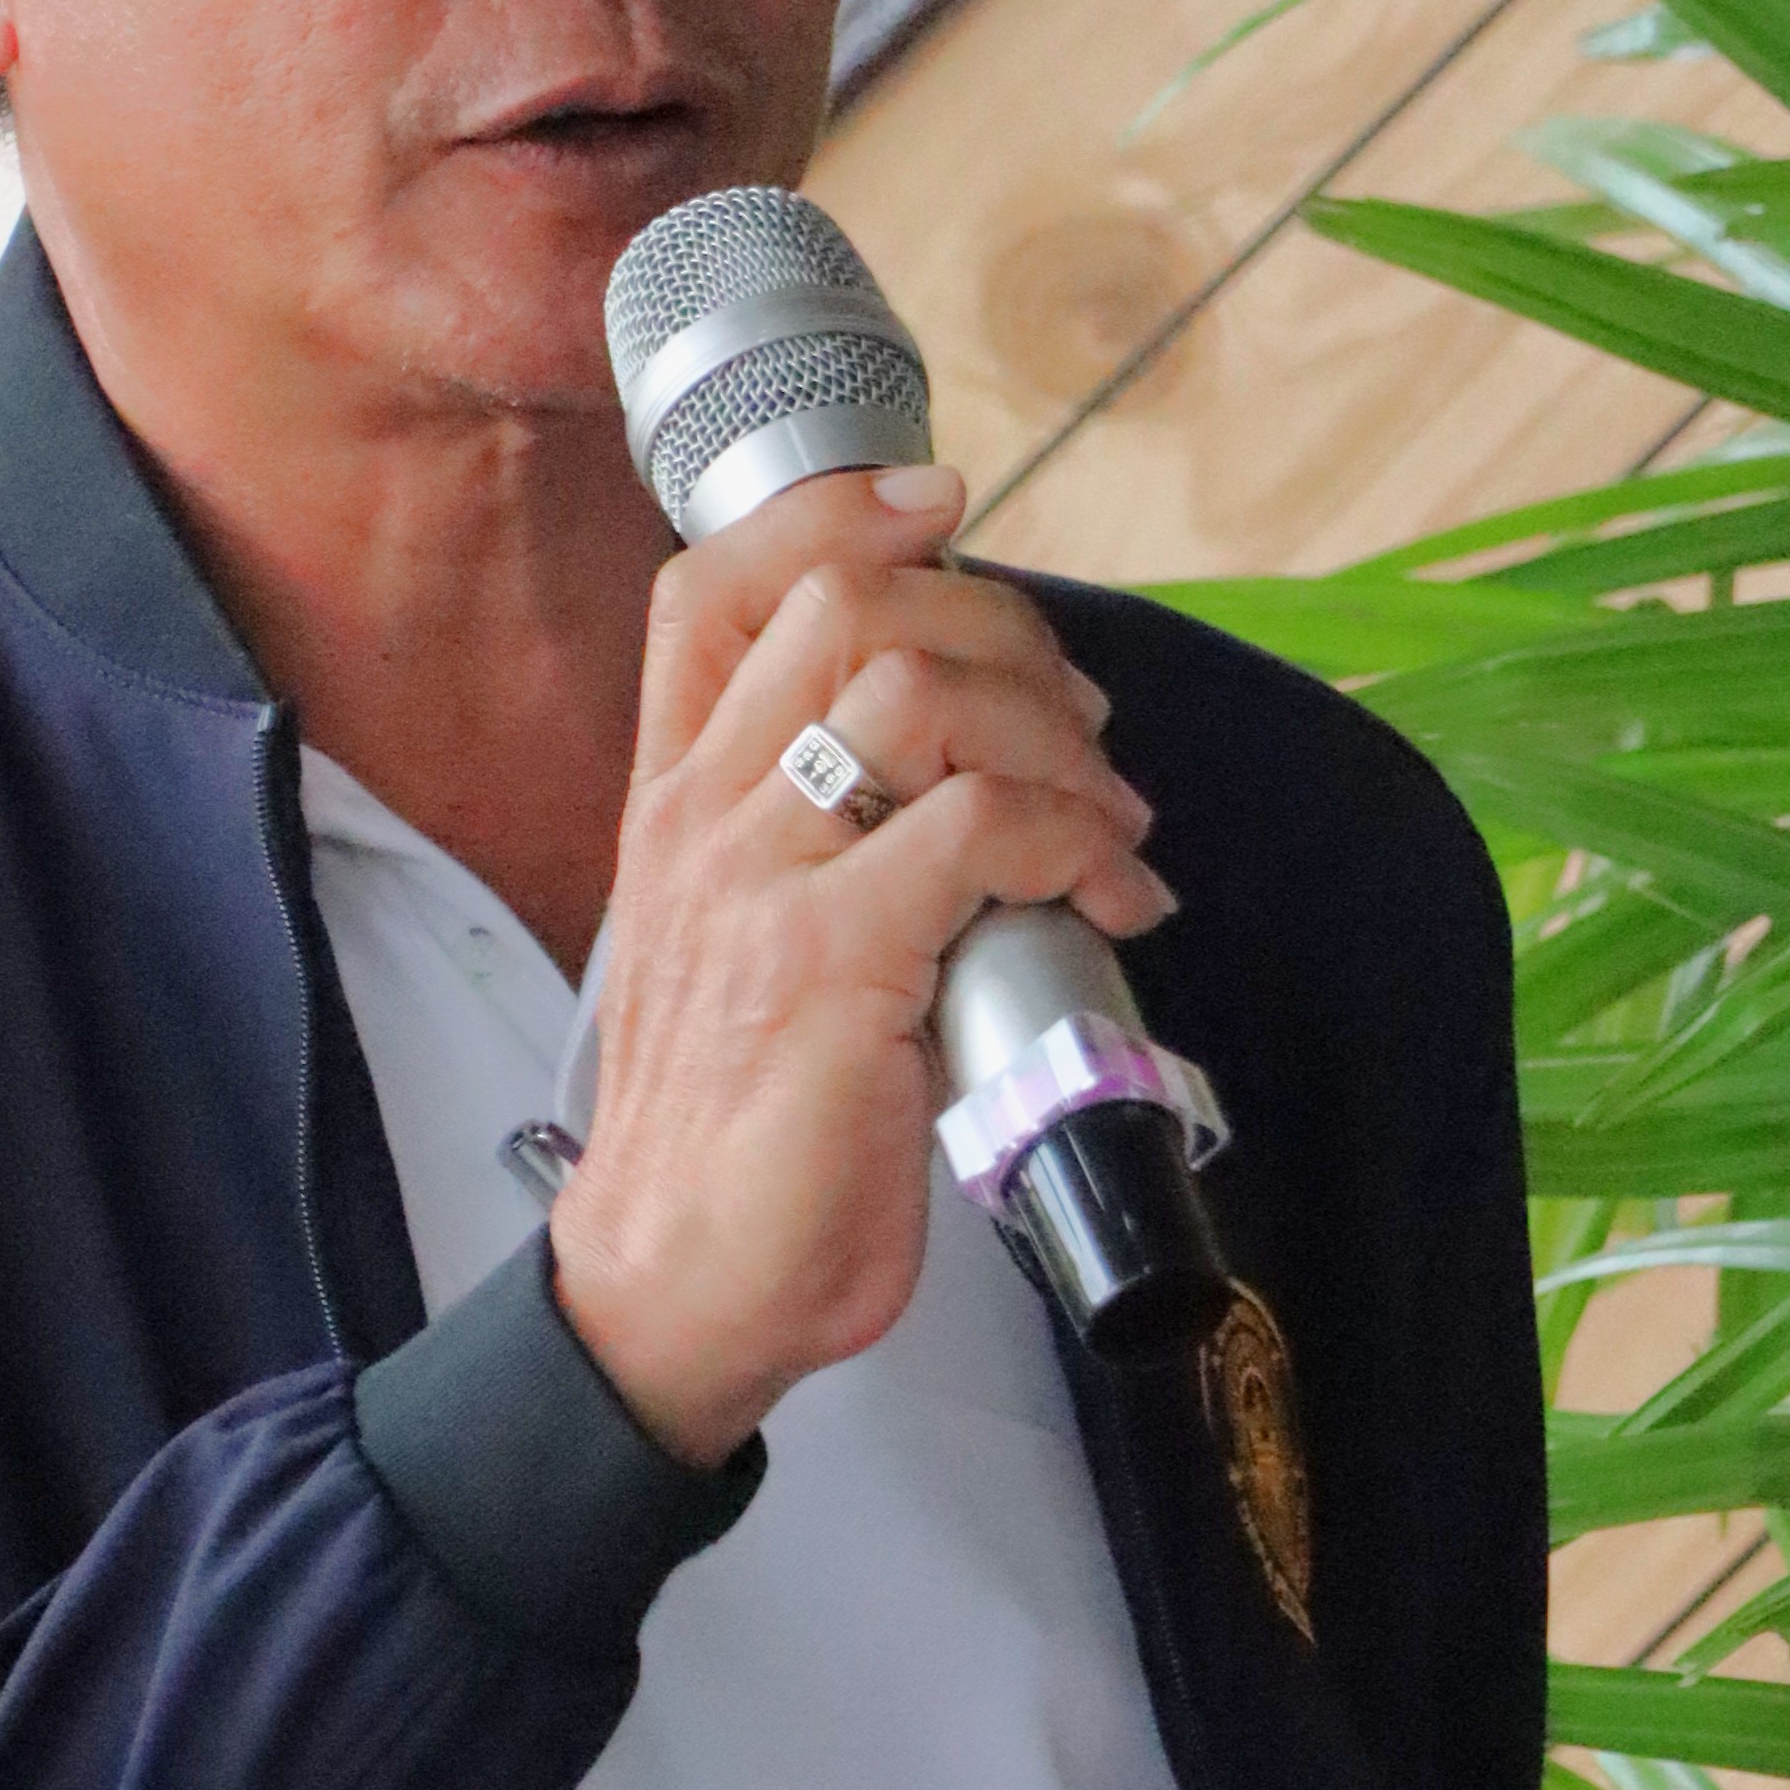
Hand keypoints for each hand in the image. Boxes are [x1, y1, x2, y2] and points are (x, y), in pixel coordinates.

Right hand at [544, 466, 1169, 1465]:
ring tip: (1110, 815)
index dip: (834, 514)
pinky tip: (1116, 895)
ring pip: (916, 693)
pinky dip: (1080, 838)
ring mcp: (760, 882)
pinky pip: (983, 829)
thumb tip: (979, 798)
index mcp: (673, 805)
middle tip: (1078, 720)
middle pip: (843, 605)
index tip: (937, 505)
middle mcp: (703, 819)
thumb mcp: (753, 952)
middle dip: (997, 626)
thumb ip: (824, 854)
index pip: (710, 589)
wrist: (676, 1284)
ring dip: (1052, 732)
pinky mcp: (833, 961)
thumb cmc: (736, 1132)